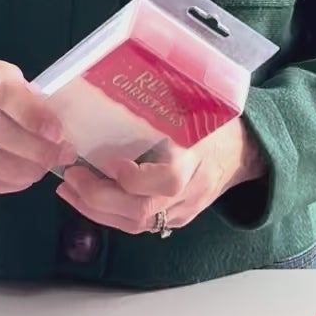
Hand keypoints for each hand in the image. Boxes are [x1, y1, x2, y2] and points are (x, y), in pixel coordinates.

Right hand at [0, 61, 70, 193]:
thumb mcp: (13, 83)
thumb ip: (33, 99)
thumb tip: (65, 125)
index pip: (5, 93)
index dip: (32, 113)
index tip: (57, 131)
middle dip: (36, 149)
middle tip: (63, 154)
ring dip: (28, 169)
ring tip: (47, 167)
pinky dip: (14, 182)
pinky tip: (28, 176)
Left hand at [56, 120, 265, 235]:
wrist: (246, 153)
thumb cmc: (215, 123)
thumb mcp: (194, 109)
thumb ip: (164, 109)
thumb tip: (117, 88)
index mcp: (197, 159)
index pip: (168, 181)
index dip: (134, 177)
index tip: (108, 161)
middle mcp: (190, 192)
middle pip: (143, 212)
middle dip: (99, 200)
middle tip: (70, 178)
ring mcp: (184, 211)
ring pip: (137, 225)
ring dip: (96, 211)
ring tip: (69, 191)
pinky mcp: (177, 220)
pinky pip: (140, 226)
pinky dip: (109, 215)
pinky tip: (87, 199)